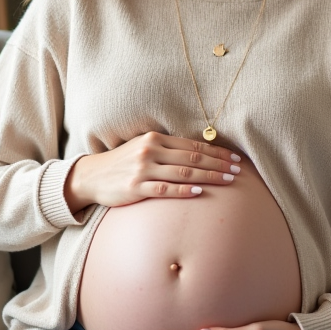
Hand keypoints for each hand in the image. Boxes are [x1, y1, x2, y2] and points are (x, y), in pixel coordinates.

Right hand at [65, 131, 241, 209]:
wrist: (92, 176)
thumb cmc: (123, 163)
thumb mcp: (144, 148)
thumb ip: (168, 149)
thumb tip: (200, 153)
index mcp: (155, 138)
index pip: (193, 145)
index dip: (217, 152)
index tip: (235, 158)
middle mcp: (150, 150)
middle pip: (192, 158)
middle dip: (218, 164)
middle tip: (238, 170)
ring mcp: (143, 169)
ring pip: (183, 172)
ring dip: (209, 176)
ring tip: (227, 180)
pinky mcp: (136, 188)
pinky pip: (165, 188)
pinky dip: (183, 189)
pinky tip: (199, 191)